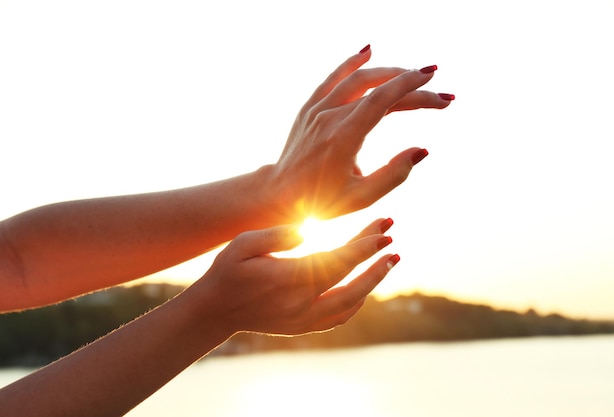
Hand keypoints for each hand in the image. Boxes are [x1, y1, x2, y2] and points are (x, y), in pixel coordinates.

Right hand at [195, 218, 398, 335]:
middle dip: (376, 263)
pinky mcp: (302, 327)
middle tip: (393, 243)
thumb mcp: (243, 243)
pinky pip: (339, 317)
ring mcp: (303, 320)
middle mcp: (299, 304)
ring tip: (388, 261)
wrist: (215, 312)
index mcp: (286, 279)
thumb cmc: (227, 271)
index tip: (383, 231)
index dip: (363, 247)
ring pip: (350, 304)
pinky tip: (365, 285)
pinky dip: (357, 301)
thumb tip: (307, 232)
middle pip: (351, 283)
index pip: (336, 261)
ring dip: (372, 282)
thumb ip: (276, 234)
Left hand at [270, 45, 453, 219]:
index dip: (412, 88)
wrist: (279, 194)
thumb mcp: (361, 197)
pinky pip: (332, 78)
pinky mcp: (309, 108)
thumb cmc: (320, 201)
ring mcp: (316, 109)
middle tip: (439, 92)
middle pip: (377, 88)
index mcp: (342, 137)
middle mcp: (329, 117)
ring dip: (388, 72)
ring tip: (415, 75)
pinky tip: (369, 52)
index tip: (435, 85)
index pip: (383, 100)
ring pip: (357, 78)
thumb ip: (394, 175)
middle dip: (411, 85)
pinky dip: (352, 63)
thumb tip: (422, 150)